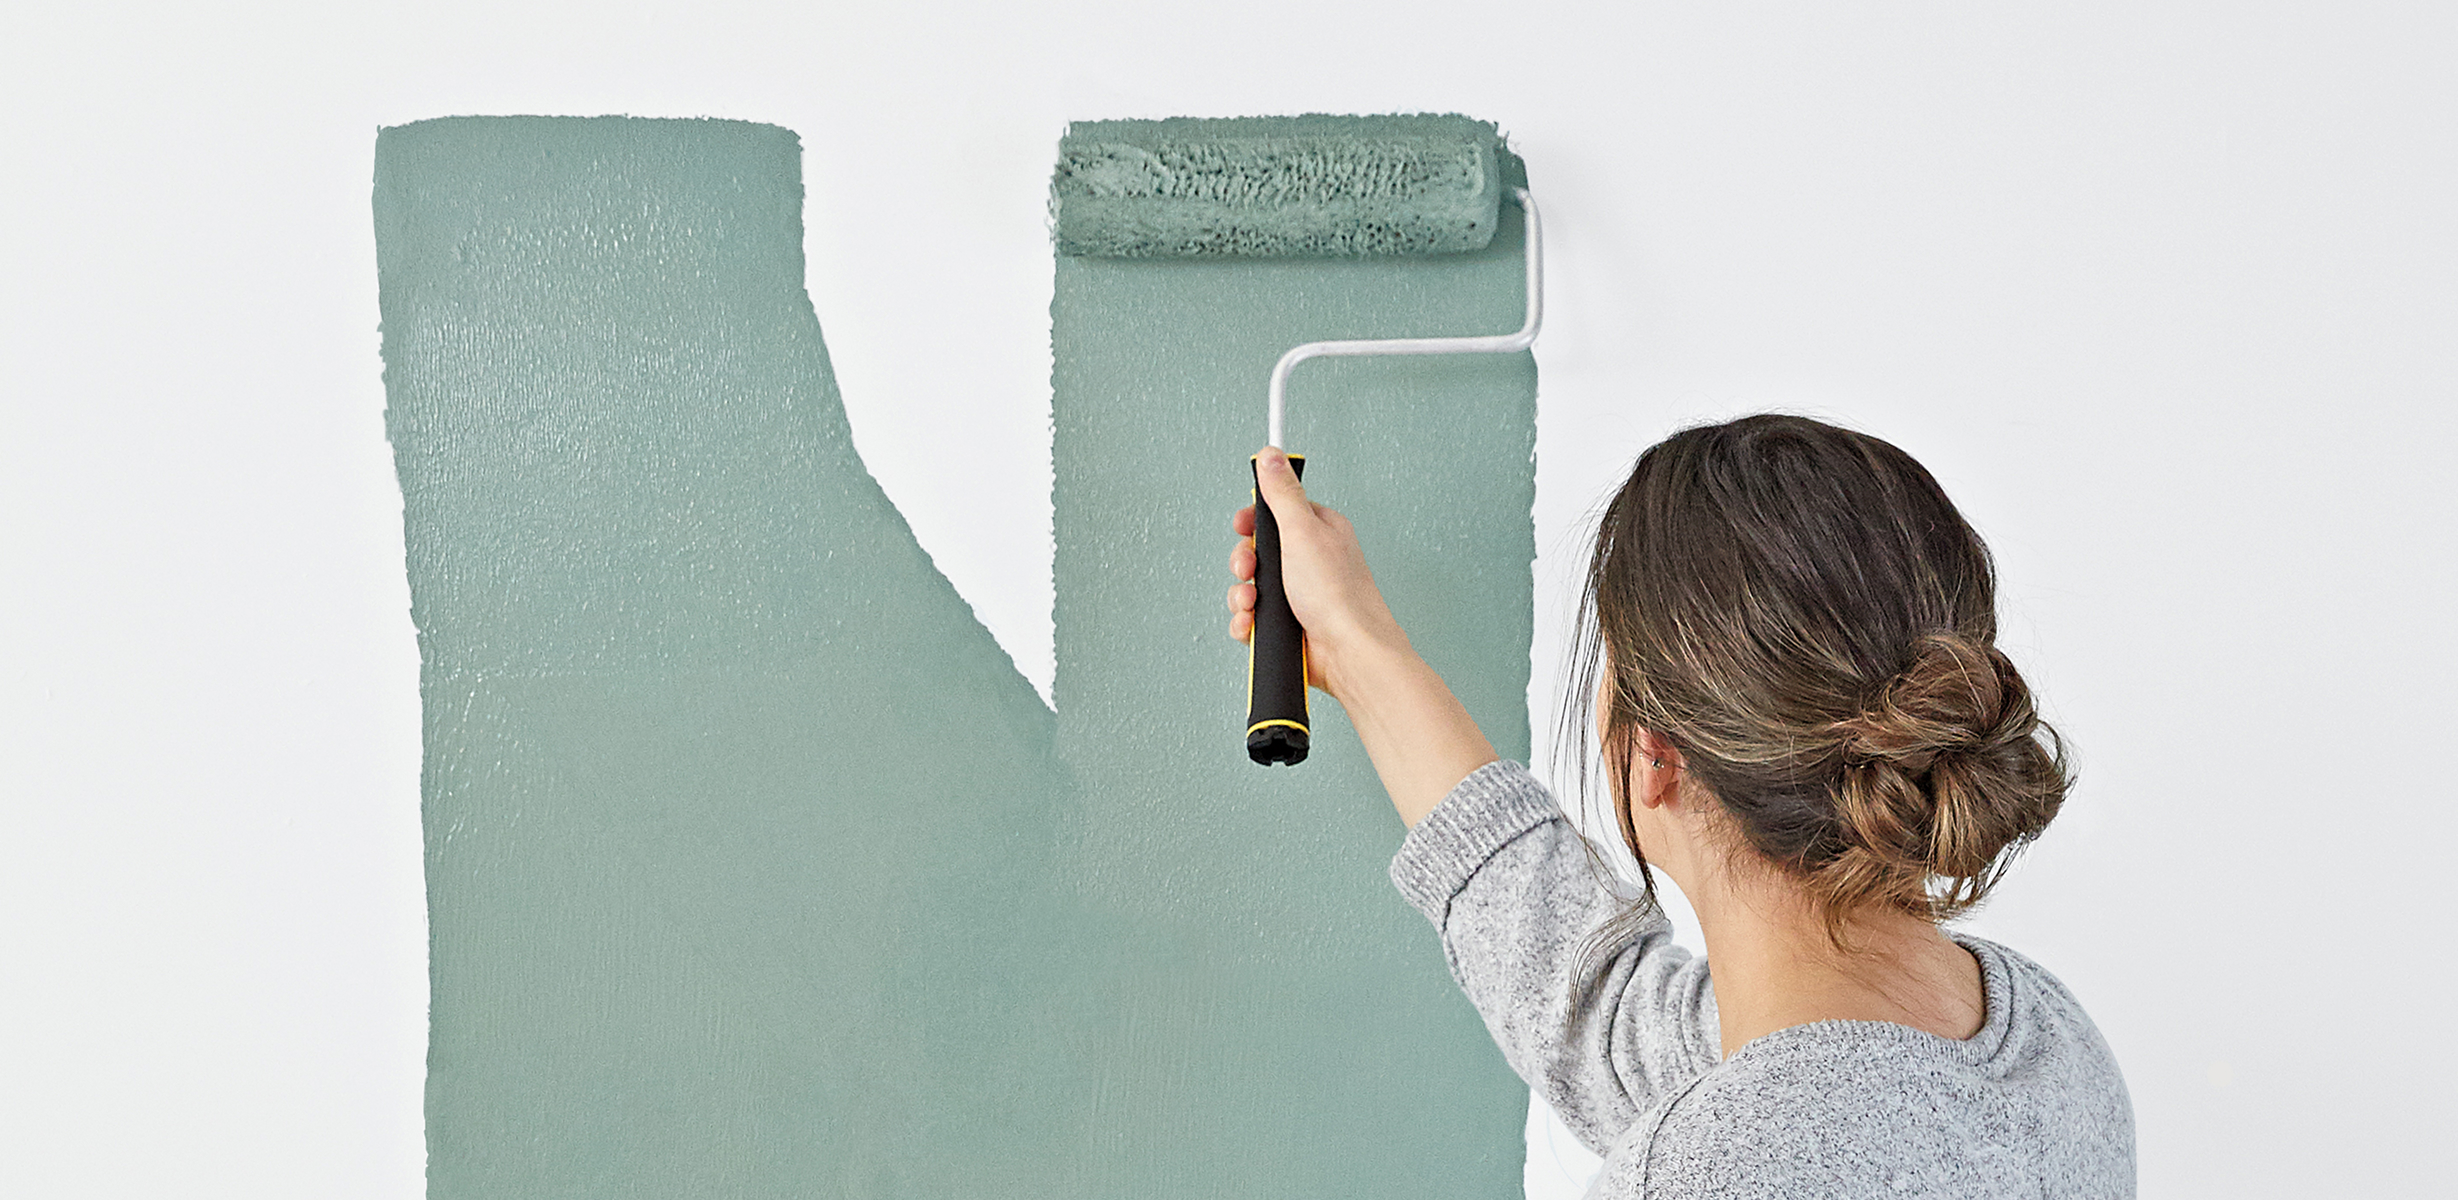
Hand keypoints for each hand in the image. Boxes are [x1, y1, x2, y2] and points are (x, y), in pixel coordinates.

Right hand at [1226, 447, 1406, 703]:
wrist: (1349, 652)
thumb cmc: (1338, 596)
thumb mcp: (1303, 531)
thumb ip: (1282, 493)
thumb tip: (1272, 455)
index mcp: (1318, 531)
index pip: (1277, 513)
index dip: (1253, 521)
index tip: (1243, 526)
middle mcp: (1309, 561)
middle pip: (1257, 551)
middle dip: (1244, 562)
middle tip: (1250, 570)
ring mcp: (1298, 595)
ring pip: (1250, 586)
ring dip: (1242, 596)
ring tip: (1252, 605)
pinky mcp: (1288, 625)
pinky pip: (1252, 618)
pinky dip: (1246, 623)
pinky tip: (1253, 626)